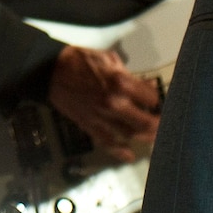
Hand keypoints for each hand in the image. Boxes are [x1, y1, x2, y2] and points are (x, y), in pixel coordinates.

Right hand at [47, 45, 160, 163]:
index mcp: (121, 82)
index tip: (156, 100)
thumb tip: (144, 84)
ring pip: (130, 134)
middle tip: (162, 123)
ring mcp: (102, 117)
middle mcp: (115, 103)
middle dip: (157, 124)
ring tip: (152, 136)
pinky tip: (130, 155)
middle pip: (145, 122)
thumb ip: (127, 73)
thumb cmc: (80, 60)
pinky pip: (108, 143)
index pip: (150, 97)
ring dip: (145, 137)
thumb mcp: (108, 58)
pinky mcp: (89, 126)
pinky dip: (120, 152)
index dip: (156, 99)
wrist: (51, 70)